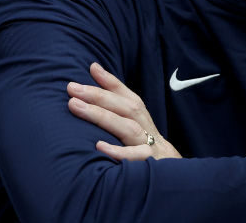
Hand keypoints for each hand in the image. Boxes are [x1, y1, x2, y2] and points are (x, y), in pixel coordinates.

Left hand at [67, 62, 181, 160]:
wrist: (173, 178)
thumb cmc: (145, 151)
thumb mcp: (135, 129)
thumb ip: (117, 108)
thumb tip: (95, 75)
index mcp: (143, 120)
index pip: (128, 96)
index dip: (111, 81)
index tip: (92, 68)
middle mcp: (147, 129)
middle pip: (126, 107)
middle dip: (98, 95)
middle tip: (72, 88)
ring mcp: (150, 147)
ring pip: (128, 128)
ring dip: (102, 115)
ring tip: (75, 106)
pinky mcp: (150, 165)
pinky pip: (136, 157)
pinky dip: (119, 151)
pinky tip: (98, 146)